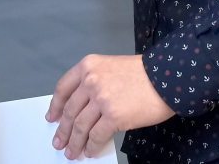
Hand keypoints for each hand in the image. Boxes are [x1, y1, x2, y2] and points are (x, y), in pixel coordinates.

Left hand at [46, 54, 173, 160]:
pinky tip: (90, 152)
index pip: (63, 88)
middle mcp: (91, 81)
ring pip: (80, 126)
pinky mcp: (113, 117)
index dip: (56, 106)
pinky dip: (91, 146)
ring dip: (74, 142)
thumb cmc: (142, 73)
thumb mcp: (111, 67)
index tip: (52, 117)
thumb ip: (94, 82)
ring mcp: (101, 99)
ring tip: (71, 152)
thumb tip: (83, 108)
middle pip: (70, 110)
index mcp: (88, 66)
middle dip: (63, 129)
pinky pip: (96, 136)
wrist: (166, 78)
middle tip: (59, 142)